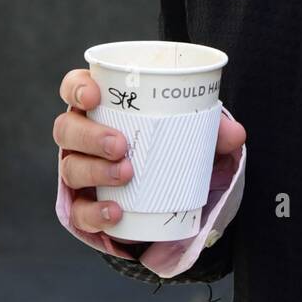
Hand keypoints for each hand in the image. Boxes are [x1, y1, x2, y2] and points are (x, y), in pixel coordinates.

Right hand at [54, 69, 247, 236]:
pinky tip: (116, 212)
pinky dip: (96, 212)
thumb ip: (212, 128)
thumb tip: (235, 133)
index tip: (95, 96)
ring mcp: (79, 170)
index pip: (74, 88)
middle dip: (90, 136)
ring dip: (96, 171)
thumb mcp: (190, 131)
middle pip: (67, 130)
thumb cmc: (168, 144)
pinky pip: (80, 211)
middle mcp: (81, 137)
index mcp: (100, 107)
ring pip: (71, 168)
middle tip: (121, 145)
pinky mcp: (84, 205)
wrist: (164, 192)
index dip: (77, 89)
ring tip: (127, 174)